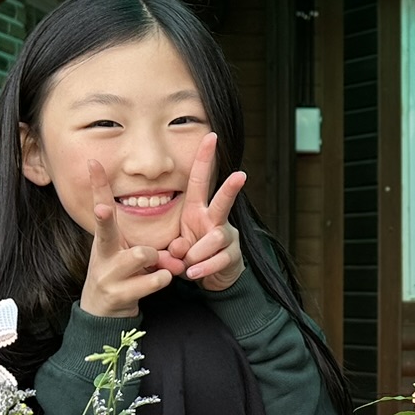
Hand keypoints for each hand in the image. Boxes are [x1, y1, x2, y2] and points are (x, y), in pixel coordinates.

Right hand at [80, 158, 176, 317]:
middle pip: (105, 230)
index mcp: (104, 240)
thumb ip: (146, 244)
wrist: (102, 312)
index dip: (97, 185)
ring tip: (162, 265)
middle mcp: (103, 255)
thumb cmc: (119, 275)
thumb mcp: (124, 254)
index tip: (93, 162)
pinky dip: (163, 278)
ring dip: (158, 258)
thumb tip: (175, 242)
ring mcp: (108, 275)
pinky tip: (161, 279)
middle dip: (103, 218)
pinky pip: (152, 280)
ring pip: (141, 255)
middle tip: (102, 209)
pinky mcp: (119, 295)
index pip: (100, 207)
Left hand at [161, 133, 247, 291]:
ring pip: (215, 237)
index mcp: (197, 210)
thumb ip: (173, 248)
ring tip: (188, 265)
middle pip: (224, 201)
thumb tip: (179, 250)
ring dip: (197, 253)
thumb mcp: (175, 249)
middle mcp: (214, 219)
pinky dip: (203, 267)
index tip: (211, 136)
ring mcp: (226, 236)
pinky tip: (194, 273)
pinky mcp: (232, 255)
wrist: (212, 278)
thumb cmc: (191, 255)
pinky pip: (218, 259)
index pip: (201, 181)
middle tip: (241, 175)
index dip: (205, 159)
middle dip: (231, 188)